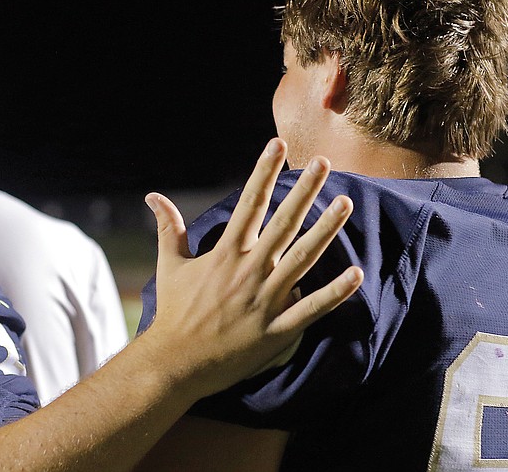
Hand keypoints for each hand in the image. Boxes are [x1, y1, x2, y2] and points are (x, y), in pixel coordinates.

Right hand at [143, 138, 362, 394]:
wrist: (176, 362)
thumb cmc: (173, 312)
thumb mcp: (169, 265)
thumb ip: (168, 228)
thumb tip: (152, 197)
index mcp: (225, 253)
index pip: (249, 203)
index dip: (264, 172)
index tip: (278, 145)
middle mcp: (248, 270)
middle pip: (283, 223)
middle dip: (305, 191)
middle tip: (324, 163)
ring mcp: (265, 300)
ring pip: (303, 258)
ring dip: (326, 230)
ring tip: (345, 203)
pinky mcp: (276, 329)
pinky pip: (311, 308)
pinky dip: (334, 293)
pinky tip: (355, 274)